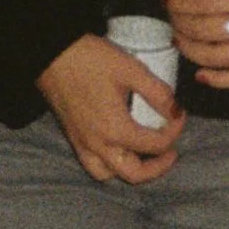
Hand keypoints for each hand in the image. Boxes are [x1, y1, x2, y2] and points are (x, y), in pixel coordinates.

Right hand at [37, 32, 186, 182]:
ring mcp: (82, 144)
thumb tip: (175, 110)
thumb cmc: (89, 59)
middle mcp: (98, 144)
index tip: (179, 114)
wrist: (49, 54)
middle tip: (171, 150)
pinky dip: (110, 165)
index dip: (175, 130)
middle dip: (158, 166)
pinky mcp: (73, 138)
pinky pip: (93, 165)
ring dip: (132, 170)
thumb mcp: (131, 69)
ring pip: (110, 174)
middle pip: (134, 174)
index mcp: (115, 129)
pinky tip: (120, 148)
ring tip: (144, 154)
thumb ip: (158, 93)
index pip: (155, 144)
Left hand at [169, 0, 228, 87]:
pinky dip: (217, 80)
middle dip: (181, 26)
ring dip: (192, 51)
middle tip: (172, 20)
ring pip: (218, 58)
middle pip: (207, 32)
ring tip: (180, 40)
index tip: (168, 0)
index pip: (207, 3)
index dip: (181, 4)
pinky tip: (201, 72)